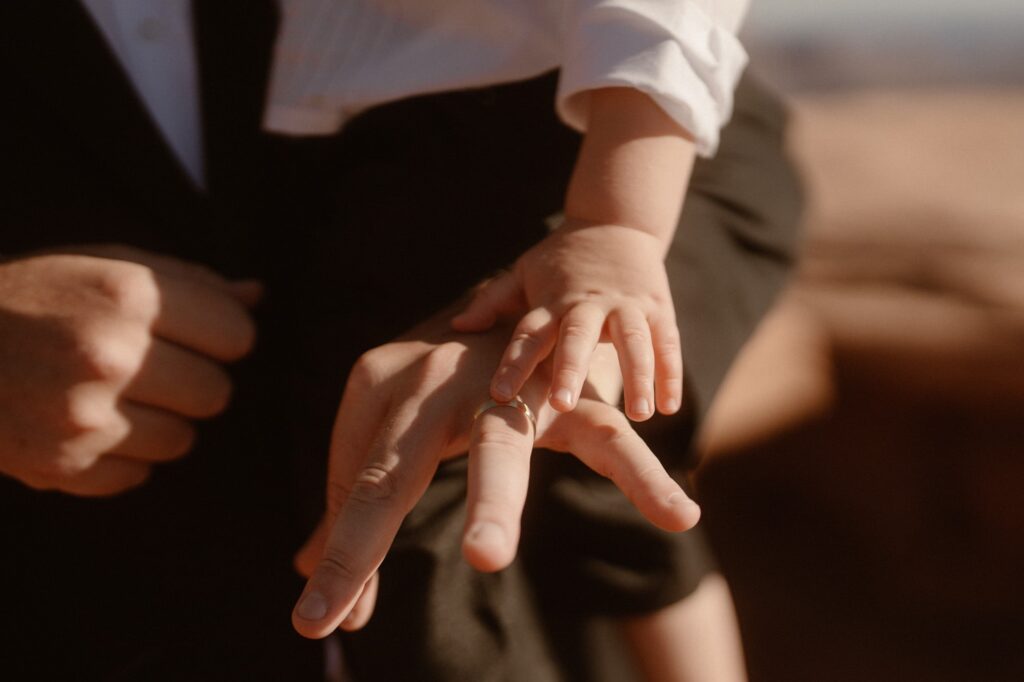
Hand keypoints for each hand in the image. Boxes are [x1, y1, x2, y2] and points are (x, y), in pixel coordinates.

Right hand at [0, 245, 258, 495]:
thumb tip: (259, 296)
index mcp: (128, 296)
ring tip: (114, 395)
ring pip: (183, 440)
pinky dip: (121, 456)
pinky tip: (85, 424)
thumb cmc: (35, 297)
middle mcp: (109, 356)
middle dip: (196, 381)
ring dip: (161, 422)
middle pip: (217, 393)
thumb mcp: (107, 265)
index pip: (238, 336)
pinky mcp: (62, 466)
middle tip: (155, 369)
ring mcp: (83, 417)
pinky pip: (138, 474)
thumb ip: (188, 281)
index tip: (196, 334)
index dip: (222, 336)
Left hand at [290, 317, 699, 637]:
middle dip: (363, 532)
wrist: (514, 298)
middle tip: (328, 604)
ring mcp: (504, 382)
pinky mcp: (568, 393)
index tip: (315, 624)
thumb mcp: (392, 426)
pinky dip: (640, 478)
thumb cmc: (442, 379)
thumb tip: (314, 585)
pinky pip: (603, 436)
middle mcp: (431, 377)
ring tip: (487, 558)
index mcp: (380, 382)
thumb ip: (355, 499)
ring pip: (498, 447)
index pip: (358, 484)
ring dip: (495, 501)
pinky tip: (676, 515)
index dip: (341, 558)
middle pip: (393, 468)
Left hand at [452, 220, 682, 421]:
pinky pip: (666, 343)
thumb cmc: (560, 259)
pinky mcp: (657, 307)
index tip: (500, 395)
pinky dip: (669, 374)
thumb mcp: (523, 272)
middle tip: (564, 403)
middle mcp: (587, 305)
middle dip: (571, 370)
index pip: (528, 334)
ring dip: (638, 376)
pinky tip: (670, 406)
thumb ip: (492, 300)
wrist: (615, 222)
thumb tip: (457, 327)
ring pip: (633, 341)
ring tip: (639, 415)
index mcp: (551, 302)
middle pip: (579, 338)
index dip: (513, 364)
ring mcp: (625, 305)